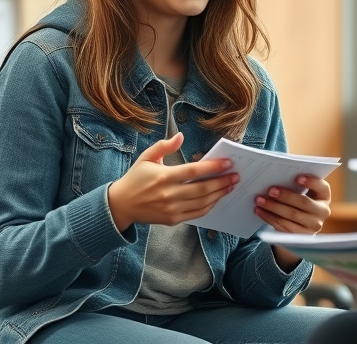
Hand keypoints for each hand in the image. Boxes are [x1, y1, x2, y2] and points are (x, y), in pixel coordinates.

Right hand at [107, 133, 238, 231]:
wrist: (120, 205)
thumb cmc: (135, 178)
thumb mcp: (146, 157)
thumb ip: (164, 146)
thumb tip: (181, 136)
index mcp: (164, 177)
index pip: (194, 171)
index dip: (213, 167)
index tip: (228, 163)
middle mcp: (169, 194)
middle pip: (202, 189)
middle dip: (222, 182)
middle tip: (236, 176)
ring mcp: (172, 209)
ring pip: (202, 202)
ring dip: (219, 194)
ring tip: (230, 186)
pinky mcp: (172, 219)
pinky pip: (196, 214)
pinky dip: (209, 206)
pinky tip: (217, 198)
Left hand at [257, 174, 331, 270]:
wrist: (302, 225)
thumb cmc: (300, 201)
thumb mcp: (305, 192)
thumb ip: (297, 184)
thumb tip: (278, 176)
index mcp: (324, 197)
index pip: (322, 187)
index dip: (311, 182)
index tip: (297, 177)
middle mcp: (323, 212)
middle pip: (304, 202)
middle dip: (286, 196)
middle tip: (270, 190)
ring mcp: (313, 226)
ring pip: (291, 215)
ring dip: (273, 207)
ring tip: (259, 200)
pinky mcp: (300, 235)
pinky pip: (283, 226)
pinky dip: (269, 217)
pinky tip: (260, 211)